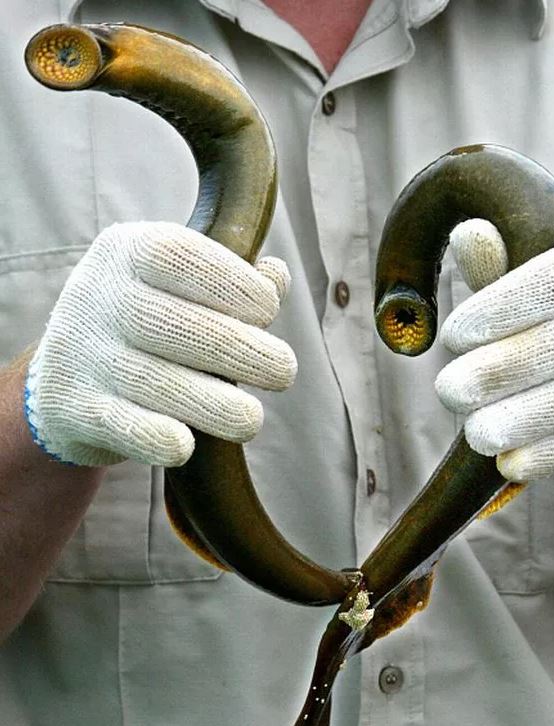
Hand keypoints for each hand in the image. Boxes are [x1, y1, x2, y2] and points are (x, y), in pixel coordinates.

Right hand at [24, 222, 296, 466]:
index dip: (232, 282)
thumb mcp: (180, 285)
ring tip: (251, 419)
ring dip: (212, 404)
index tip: (268, 310)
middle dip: (238, 350)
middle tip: (283, 372)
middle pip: (172, 323)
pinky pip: (121, 424)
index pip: (180, 256)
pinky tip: (185, 446)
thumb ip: (232, 279)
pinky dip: (155, 437)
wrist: (68, 371)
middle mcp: (98, 294)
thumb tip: (277, 276)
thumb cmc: (149, 320)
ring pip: (153, 381)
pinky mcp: (72, 406)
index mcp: (128, 251)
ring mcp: (81, 352)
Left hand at [435, 219, 553, 481]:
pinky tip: (509, 464)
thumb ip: (502, 261)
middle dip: (506, 370)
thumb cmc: (552, 291)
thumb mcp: (533, 264)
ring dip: (527, 420)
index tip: (454, 335)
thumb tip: (468, 236)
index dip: (508, 306)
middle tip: (449, 390)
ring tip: (475, 434)